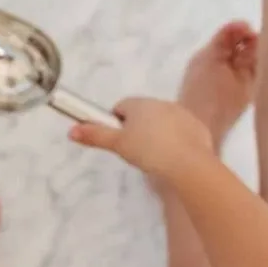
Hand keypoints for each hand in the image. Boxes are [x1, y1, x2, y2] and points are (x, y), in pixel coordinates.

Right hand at [69, 98, 212, 178]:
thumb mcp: (118, 145)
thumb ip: (95, 136)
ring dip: (157, 134)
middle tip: (135, 152)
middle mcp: (160, 103)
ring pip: (162, 122)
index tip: (117, 140)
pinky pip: (181, 132)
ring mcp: (181, 114)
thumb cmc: (148, 151)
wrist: (187, 163)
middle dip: (137, 129)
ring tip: (155, 158)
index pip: (121, 107)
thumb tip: (71, 130)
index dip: (116, 123)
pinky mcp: (197, 127)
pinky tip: (173, 158)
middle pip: (142, 113)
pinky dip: (176, 141)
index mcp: (139, 104)